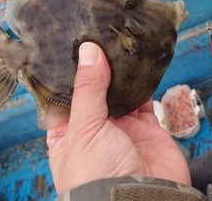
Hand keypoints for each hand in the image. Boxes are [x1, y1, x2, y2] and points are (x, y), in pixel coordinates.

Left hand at [46, 42, 190, 194]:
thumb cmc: (96, 175)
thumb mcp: (83, 129)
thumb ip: (88, 89)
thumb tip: (89, 51)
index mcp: (67, 133)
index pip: (64, 95)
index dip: (68, 72)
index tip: (72, 44)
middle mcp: (94, 129)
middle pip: (94, 90)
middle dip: (97, 68)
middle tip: (97, 36)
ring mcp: (121, 128)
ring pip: (120, 92)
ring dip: (121, 72)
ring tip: (119, 45)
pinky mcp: (146, 127)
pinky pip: (144, 99)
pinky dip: (144, 82)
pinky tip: (140, 63)